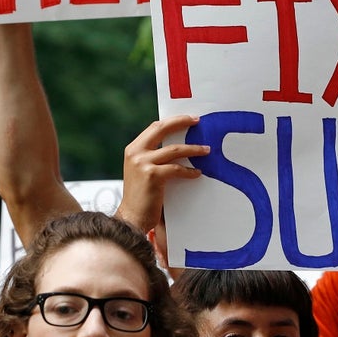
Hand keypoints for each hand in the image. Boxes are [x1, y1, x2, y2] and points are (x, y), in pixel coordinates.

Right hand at [116, 115, 209, 232]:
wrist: (131, 217)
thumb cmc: (141, 196)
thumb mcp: (142, 170)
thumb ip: (153, 157)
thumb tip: (177, 146)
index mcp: (133, 149)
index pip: (155, 127)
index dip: (173, 121)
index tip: (188, 119)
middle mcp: (136, 153)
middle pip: (162, 129)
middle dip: (181, 122)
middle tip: (197, 121)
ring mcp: (142, 163)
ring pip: (174, 150)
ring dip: (193, 149)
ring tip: (206, 150)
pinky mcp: (152, 175)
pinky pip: (177, 169)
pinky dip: (189, 171)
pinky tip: (197, 173)